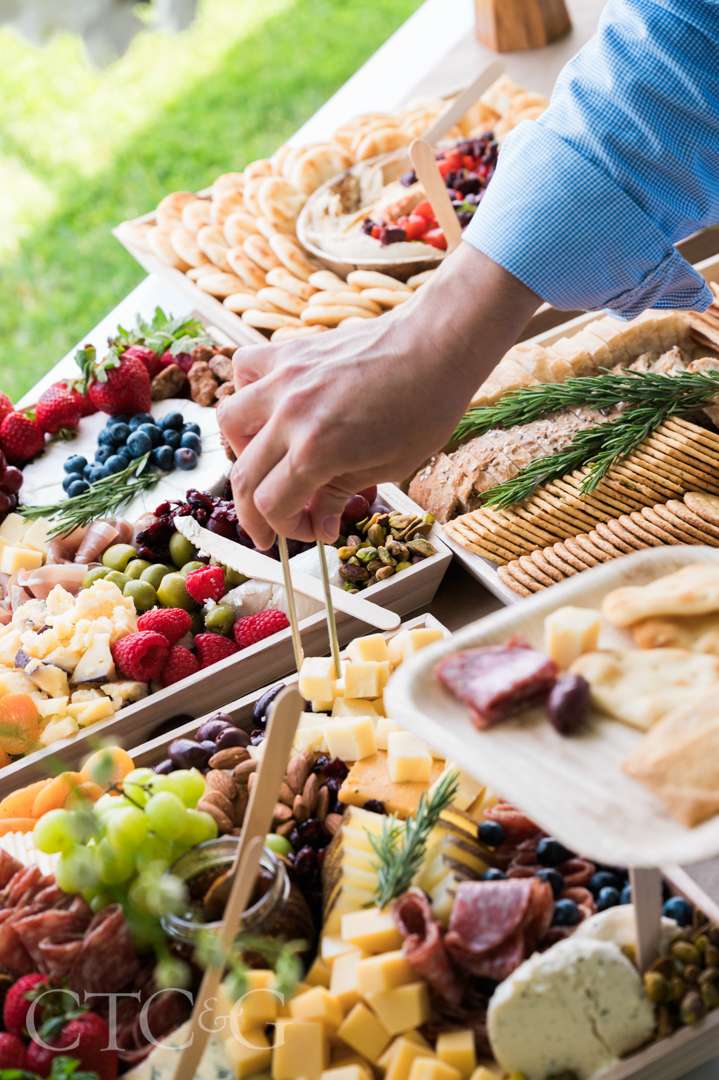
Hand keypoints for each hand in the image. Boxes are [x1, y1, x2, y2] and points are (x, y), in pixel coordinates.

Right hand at [218, 244, 538, 548]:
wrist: (437, 345)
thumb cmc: (426, 407)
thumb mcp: (388, 468)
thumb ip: (340, 496)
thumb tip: (320, 527)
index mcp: (316, 451)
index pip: (272, 505)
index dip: (284, 528)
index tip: (305, 531)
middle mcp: (290, 415)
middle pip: (244, 477)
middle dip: (254, 511)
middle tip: (272, 524)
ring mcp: (284, 378)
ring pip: (229, 421)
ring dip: (242, 450)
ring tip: (268, 459)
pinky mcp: (289, 351)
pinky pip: (245, 369)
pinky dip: (248, 391)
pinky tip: (271, 404)